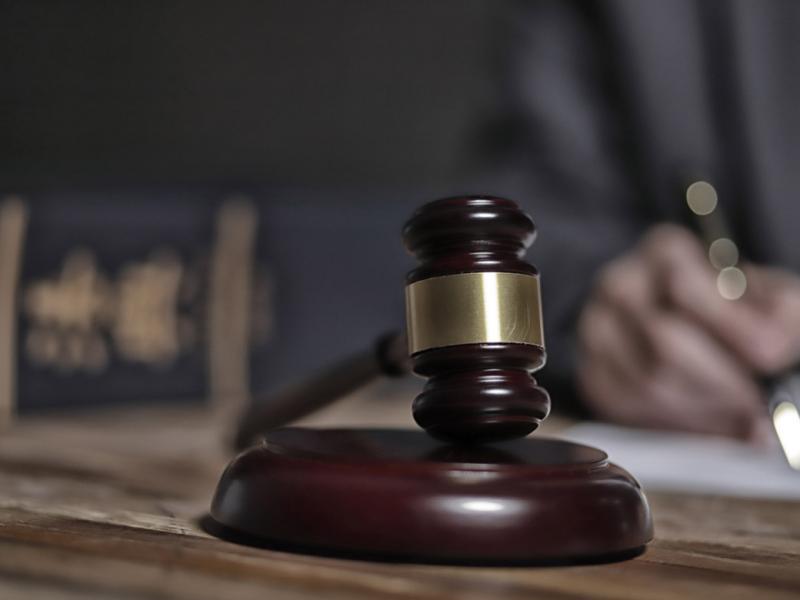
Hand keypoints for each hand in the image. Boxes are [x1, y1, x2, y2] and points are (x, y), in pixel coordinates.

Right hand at [576, 224, 799, 440]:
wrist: (691, 325)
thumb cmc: (735, 309)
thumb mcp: (767, 296)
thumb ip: (778, 314)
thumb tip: (773, 353)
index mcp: (663, 252)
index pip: (682, 286)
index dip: (730, 326)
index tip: (772, 356)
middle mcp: (620, 285)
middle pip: (662, 340)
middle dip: (722, 381)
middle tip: (761, 405)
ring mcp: (597, 330)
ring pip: (646, 382)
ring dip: (704, 409)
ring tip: (742, 416)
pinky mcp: (591, 373)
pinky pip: (629, 408)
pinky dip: (677, 424)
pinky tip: (709, 420)